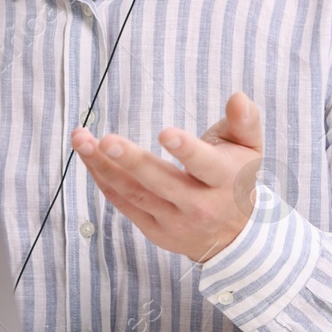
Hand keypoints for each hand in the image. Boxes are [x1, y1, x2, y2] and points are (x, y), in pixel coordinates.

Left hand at [71, 90, 264, 263]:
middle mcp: (199, 205)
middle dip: (132, 161)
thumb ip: (245, 120)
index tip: (164, 133)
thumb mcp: (249, 147)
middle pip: (161, 183)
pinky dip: (104, 181)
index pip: (205, 165)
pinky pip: (124, 204)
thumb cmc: (236, 177)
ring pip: (135, 194)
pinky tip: (89, 158)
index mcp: (224, 180)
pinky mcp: (154, 229)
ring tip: (81, 141)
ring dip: (104, 167)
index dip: (186, 150)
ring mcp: (174, 220)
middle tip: (105, 140)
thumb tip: (237, 96)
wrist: (233, 235)